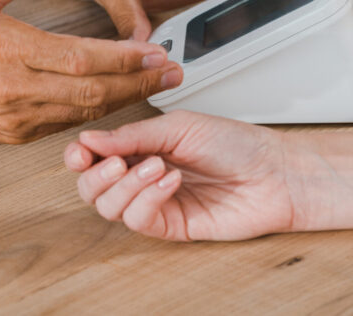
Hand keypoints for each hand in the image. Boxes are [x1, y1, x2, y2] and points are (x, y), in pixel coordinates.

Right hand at [0, 0, 183, 143]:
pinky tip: (120, 99)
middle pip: (92, 91)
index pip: (81, 58)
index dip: (124, 58)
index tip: (157, 51)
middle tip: (174, 71)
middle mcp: (15, 90)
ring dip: (126, 100)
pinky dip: (96, 113)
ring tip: (159, 85)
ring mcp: (15, 118)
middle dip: (139, 82)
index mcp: (8, 51)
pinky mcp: (14, 136)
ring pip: (84, 113)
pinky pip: (65, 125)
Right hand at [64, 111, 307, 240]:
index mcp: (144, 146)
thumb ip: (134, 135)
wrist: (273, 172)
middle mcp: (144, 175)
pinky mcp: (171, 226)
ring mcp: (156, 202)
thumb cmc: (237, 144)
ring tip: (157, 165)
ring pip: (110, 207)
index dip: (79, 156)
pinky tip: (170, 181)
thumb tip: (89, 139)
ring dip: (127, 185)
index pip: (95, 156)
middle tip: (117, 162)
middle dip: (95, 175)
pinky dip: (148, 198)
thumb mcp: (181, 126)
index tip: (80, 150)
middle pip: (92, 187)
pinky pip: (139, 219)